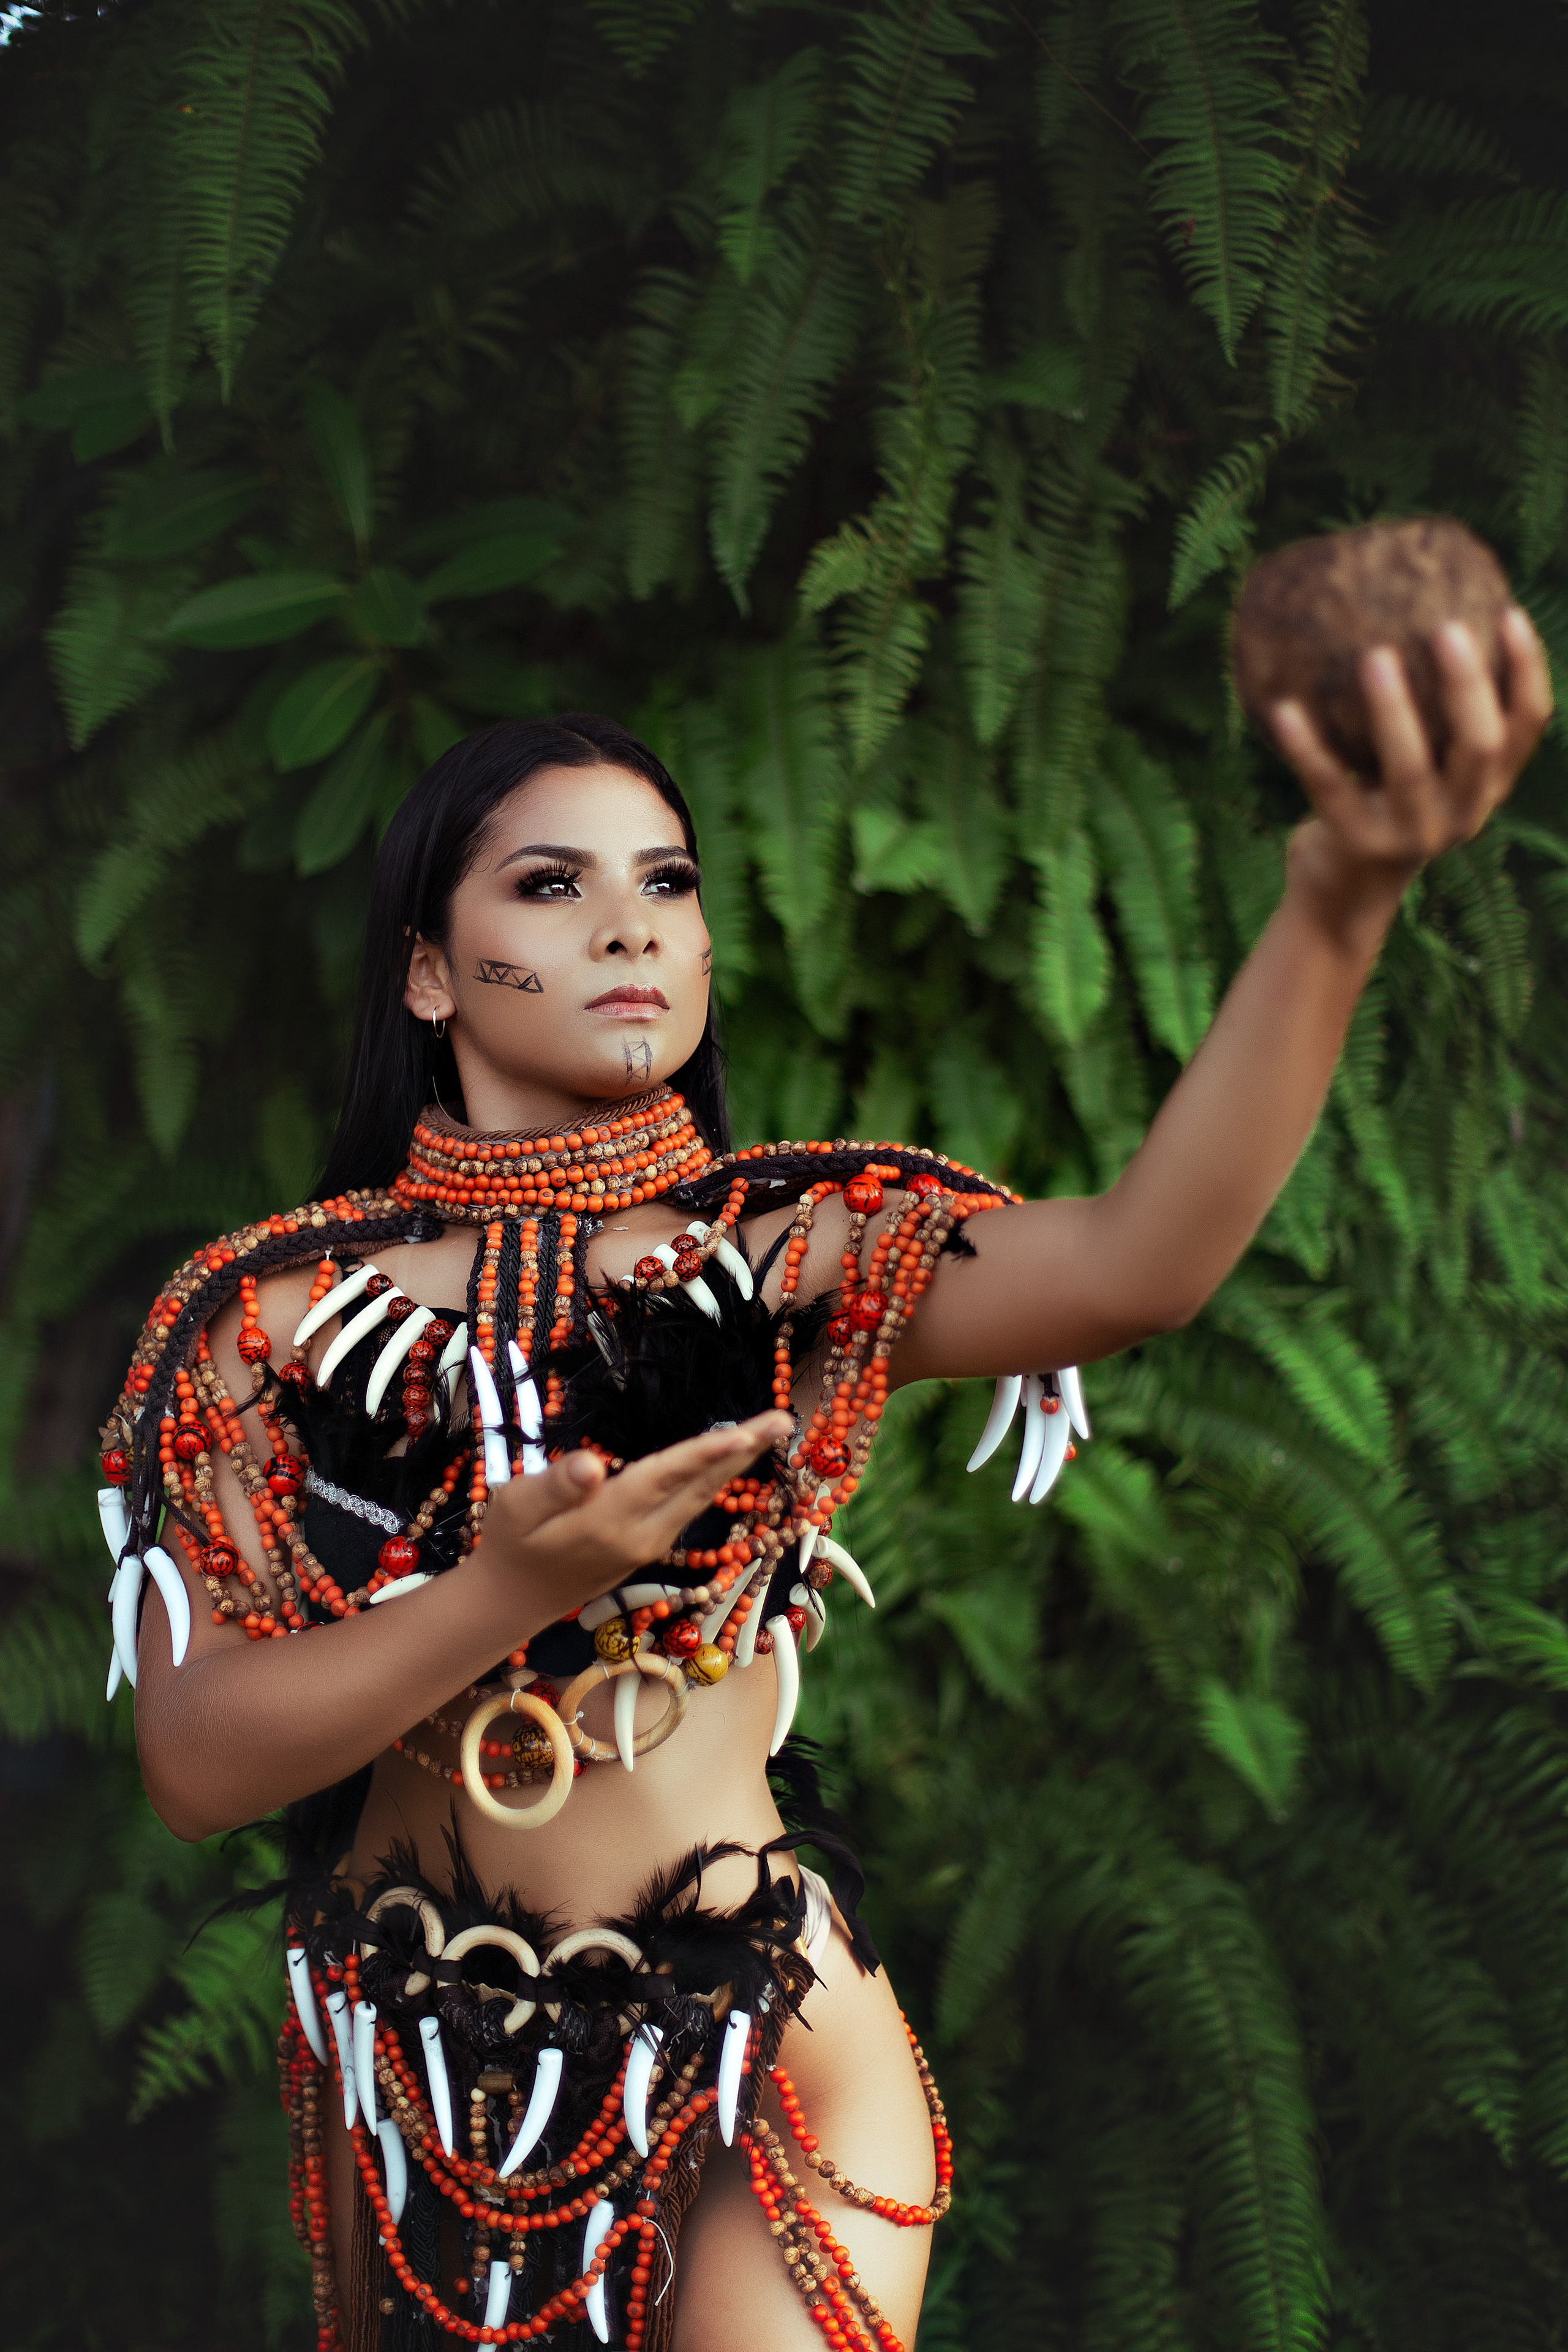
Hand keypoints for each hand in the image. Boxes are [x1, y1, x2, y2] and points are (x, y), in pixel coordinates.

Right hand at [474, 1409, 794, 1620]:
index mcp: (611, 1520)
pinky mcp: (649, 1548)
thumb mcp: (517, 1507)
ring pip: (702, 1496)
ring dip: (737, 1463)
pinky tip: (729, 1460)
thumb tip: (591, 1463)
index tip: (749, 1430)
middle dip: (744, 1451)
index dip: (710, 1450)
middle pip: (701, 1484)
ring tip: (769, 1432)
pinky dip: (716, 1478)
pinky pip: (692, 1506)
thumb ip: (554, 1485)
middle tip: (784, 1418)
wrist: (513, 1600)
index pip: (669, 1475)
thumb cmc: (510, 1543)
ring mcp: (651, 1545)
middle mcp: (642, 1536)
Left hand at [1271, 606, 1552, 942]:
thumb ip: (1433, 715)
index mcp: (1488, 788)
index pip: (1527, 726)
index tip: (1508, 613)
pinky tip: (1284, 709)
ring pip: (1409, 768)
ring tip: (1374, 656)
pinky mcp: (1356, 844)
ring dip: (1391, 710)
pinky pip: (1328, 785)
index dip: (1526, 671)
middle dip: (1466, 685)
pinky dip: (1305, 746)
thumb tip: (1416, 609)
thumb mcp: (1423, 766)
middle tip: (1446, 626)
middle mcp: (1461, 815)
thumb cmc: (1383, 802)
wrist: (1342, 891)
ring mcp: (1410, 834)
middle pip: (1478, 744)